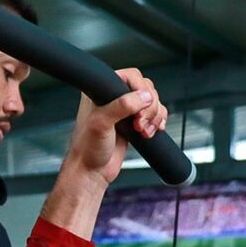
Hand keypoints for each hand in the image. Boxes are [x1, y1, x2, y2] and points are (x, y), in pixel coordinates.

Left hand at [62, 68, 166, 185]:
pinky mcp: (134, 123)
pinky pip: (155, 115)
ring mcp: (125, 111)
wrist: (92, 170)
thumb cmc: (88, 148)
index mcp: (99, 90)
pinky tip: (151, 131)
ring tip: (143, 131)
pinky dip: (158, 122)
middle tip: (139, 123)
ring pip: (153, 102)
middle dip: (149, 107)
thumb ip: (122, 106)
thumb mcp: (101, 123)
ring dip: (154, 116)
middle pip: (146, 88)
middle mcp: (113, 98)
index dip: (140, 89)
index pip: (129, 76)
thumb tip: (144, 96)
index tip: (141, 106)